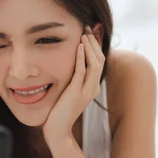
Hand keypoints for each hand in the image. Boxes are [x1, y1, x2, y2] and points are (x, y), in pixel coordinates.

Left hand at [43, 25, 104, 142]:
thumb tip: (69, 65)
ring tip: (84, 33)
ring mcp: (86, 91)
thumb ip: (72, 80)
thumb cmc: (59, 111)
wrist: (57, 130)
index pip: (100, 61)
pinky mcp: (75, 93)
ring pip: (94, 63)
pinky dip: (81, 57)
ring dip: (90, 46)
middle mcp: (92, 88)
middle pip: (100, 59)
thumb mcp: (68, 92)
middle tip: (88, 27)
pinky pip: (81, 71)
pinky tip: (78, 46)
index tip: (91, 31)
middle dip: (95, 42)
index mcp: (92, 87)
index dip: (97, 45)